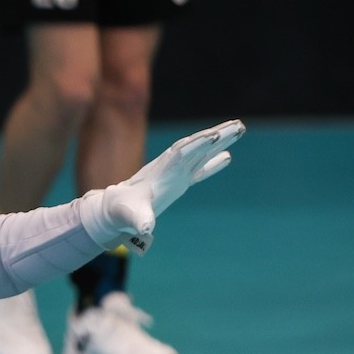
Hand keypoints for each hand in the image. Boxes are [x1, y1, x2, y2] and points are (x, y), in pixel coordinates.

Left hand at [92, 120, 245, 252]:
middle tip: (238, 124)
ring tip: (239, 128)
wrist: (114, 209)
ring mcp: (175, 173)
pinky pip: (199, 169)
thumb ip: (140, 221)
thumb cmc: (123, 212)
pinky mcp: (178, 181)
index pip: (181, 154)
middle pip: (196, 146)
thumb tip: (145, 229)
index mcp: (162, 173)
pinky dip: (213, 163)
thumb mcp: (131, 217)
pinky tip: (228, 156)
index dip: (197, 145)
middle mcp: (170, 168)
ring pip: (201, 153)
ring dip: (219, 141)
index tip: (214, 134)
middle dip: (215, 135)